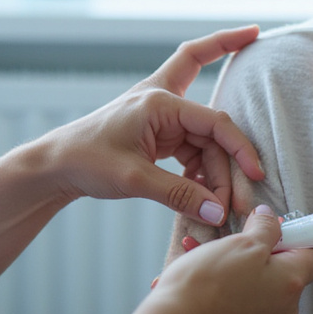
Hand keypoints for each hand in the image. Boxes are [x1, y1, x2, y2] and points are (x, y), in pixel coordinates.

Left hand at [41, 26, 264, 224]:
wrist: (55, 164)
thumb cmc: (87, 160)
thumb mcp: (134, 180)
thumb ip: (179, 195)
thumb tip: (218, 214)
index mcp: (159, 100)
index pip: (214, 121)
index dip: (240, 148)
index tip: (257, 174)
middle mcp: (165, 102)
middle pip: (213, 130)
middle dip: (230, 164)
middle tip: (241, 200)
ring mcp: (164, 118)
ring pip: (206, 143)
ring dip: (216, 174)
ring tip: (220, 208)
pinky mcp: (161, 135)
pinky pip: (193, 151)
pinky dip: (201, 175)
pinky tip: (204, 197)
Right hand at [137, 206, 312, 313]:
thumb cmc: (206, 286)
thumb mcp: (242, 243)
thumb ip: (266, 228)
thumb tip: (271, 219)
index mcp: (291, 282)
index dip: (304, 234)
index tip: (286, 225)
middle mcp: (285, 306)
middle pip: (288, 266)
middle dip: (265, 248)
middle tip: (241, 238)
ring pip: (262, 280)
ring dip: (242, 263)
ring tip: (213, 255)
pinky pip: (245, 296)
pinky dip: (230, 282)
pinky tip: (207, 271)